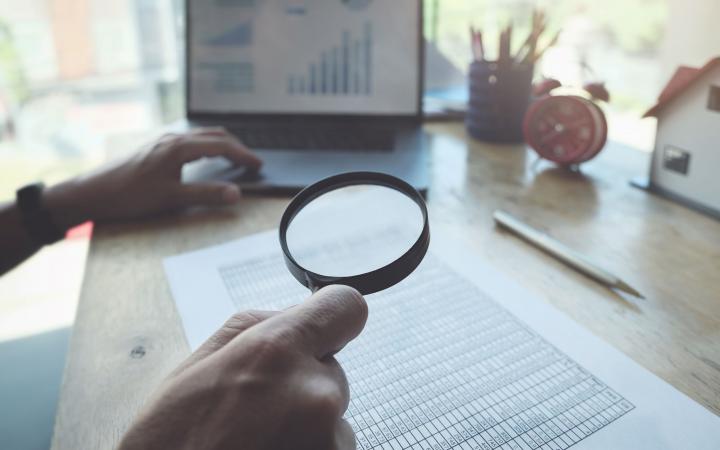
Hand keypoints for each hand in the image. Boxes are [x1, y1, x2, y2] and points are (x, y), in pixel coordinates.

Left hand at [44, 128, 261, 227]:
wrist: (92, 193)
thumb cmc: (129, 195)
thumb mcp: (172, 198)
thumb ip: (207, 194)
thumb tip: (236, 194)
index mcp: (179, 147)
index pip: (221, 146)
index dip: (243, 155)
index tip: (258, 165)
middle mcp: (172, 139)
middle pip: (214, 135)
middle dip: (236, 147)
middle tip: (251, 162)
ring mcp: (162, 142)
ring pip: (201, 136)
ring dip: (221, 145)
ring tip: (234, 159)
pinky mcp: (155, 148)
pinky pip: (189, 141)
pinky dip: (206, 147)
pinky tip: (205, 159)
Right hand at [117, 285, 367, 449]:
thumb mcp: (191, 373)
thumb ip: (250, 330)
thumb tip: (293, 315)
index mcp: (276, 353)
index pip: (346, 308)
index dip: (333, 320)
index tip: (322, 334)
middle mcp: (315, 392)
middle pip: (332, 370)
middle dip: (302, 385)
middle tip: (255, 415)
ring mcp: (331, 439)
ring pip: (333, 418)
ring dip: (305, 428)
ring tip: (255, 445)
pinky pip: (332, 449)